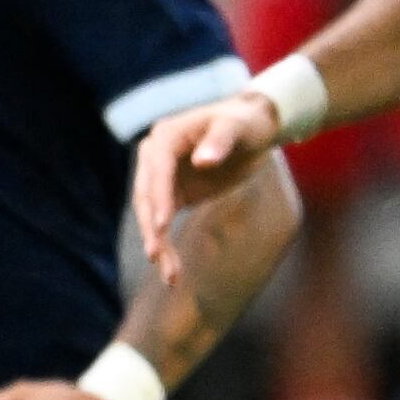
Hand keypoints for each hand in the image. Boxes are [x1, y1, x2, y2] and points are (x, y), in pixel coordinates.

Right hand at [133, 92, 285, 282]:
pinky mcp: (173, 196)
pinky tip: (173, 273)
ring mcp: (162, 179)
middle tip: (156, 255)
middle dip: (151, 227)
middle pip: (146, 196)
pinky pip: (163, 225)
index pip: (158, 169)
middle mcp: (155, 157)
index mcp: (166, 137)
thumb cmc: (246, 122)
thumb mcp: (239, 127)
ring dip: (158, 245)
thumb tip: (202, 161)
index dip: (159, 195)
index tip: (163, 223)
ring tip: (170, 276)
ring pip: (151, 216)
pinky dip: (167, 248)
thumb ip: (221, 141)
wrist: (253, 129)